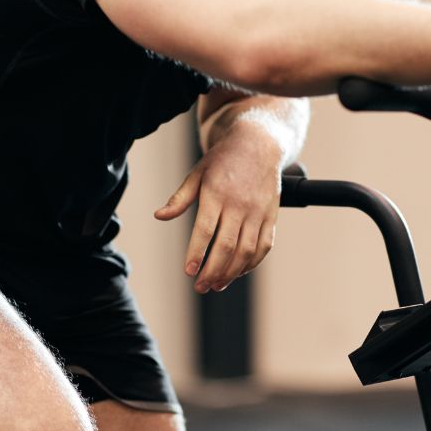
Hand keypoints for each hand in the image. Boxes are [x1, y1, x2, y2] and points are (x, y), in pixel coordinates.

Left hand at [154, 128, 282, 292]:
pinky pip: (264, 246)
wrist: (259, 145)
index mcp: (217, 194)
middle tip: (200, 286)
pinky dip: (252, 263)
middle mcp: (239, 205)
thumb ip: (179, 198)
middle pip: (227, 245)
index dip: (197, 253)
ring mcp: (257, 212)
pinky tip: (238, 272)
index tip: (189, 271)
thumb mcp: (197, 173)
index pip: (206, 230)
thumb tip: (159, 216)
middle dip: (212, 270)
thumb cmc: (223, 160)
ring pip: (246, 250)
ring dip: (231, 272)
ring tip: (216, 284)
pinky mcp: (270, 217)